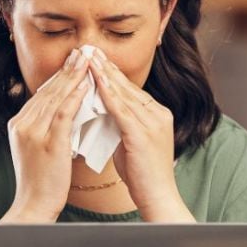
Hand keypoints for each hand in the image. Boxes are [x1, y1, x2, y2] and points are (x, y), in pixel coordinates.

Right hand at [2, 49, 90, 222]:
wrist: (33, 206)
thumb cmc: (41, 182)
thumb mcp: (37, 149)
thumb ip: (45, 128)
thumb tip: (61, 112)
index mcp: (20, 124)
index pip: (42, 93)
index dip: (60, 75)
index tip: (74, 61)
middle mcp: (23, 124)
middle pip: (48, 90)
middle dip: (67, 69)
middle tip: (83, 51)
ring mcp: (33, 133)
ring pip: (55, 98)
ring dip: (73, 76)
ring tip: (87, 60)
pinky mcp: (47, 143)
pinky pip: (63, 114)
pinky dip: (75, 97)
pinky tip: (86, 85)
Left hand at [88, 48, 193, 221]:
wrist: (158, 197)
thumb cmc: (143, 176)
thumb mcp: (132, 143)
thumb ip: (122, 124)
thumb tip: (104, 111)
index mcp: (158, 115)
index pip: (131, 89)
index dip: (112, 73)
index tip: (95, 59)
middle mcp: (158, 114)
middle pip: (128, 85)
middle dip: (106, 67)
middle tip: (89, 49)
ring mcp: (153, 123)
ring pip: (124, 93)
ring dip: (104, 74)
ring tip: (88, 58)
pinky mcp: (143, 134)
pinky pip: (121, 109)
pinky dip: (107, 93)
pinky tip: (95, 81)